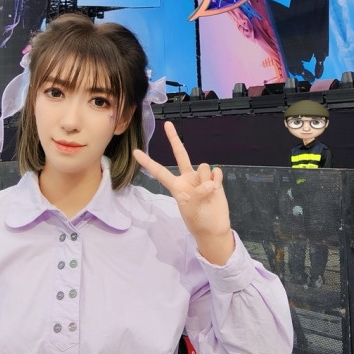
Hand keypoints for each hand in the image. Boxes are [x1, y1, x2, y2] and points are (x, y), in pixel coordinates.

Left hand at [134, 121, 233, 264]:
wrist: (215, 229)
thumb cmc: (198, 221)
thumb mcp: (191, 211)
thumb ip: (197, 193)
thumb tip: (209, 181)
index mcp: (176, 186)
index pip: (160, 171)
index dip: (148, 162)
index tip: (136, 152)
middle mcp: (187, 178)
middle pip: (180, 154)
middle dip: (174, 139)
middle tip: (167, 124)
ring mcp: (201, 177)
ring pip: (203, 166)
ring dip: (206, 180)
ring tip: (208, 194)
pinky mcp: (215, 178)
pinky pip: (215, 171)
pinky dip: (217, 179)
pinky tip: (216, 188)